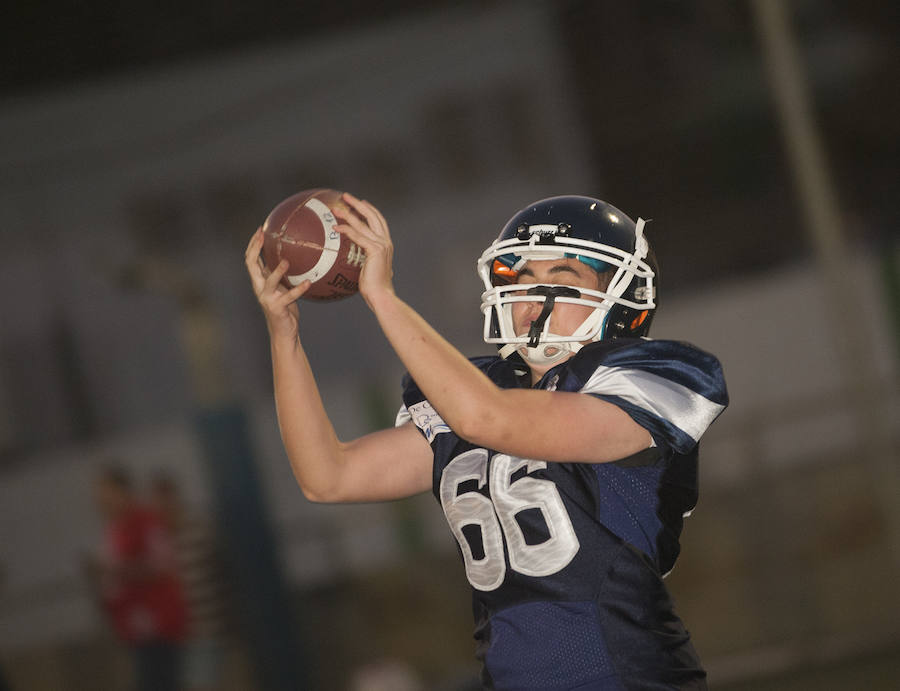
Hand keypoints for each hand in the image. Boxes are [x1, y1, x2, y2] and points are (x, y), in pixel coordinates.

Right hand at [244, 227, 310, 338]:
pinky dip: (299, 289)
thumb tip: (292, 254)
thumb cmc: (285, 307)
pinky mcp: (277, 307)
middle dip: (255, 248)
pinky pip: (290, 296)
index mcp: (259, 281)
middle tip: (264, 235)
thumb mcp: (281, 287)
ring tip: (286, 261)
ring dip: (277, 271)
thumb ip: (281, 273)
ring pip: (269, 281)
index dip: (253, 243)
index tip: (261, 228)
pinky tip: (308, 282)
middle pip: (251, 264)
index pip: (250, 258)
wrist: (284, 331)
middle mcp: (259, 288)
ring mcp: (267, 298)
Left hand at [332, 193, 394, 307]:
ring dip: (348, 214)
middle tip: (346, 196)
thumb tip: (356, 261)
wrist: (381, 295)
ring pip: (363, 223)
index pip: (379, 221)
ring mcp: (381, 245)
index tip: (360, 202)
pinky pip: (357, 236)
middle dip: (358, 204)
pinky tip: (335, 228)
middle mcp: (386, 242)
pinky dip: (346, 230)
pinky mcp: (375, 250)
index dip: (370, 210)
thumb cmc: (374, 288)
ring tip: (335, 208)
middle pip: (373, 215)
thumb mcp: (370, 269)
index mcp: (386, 244)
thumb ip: (366, 260)